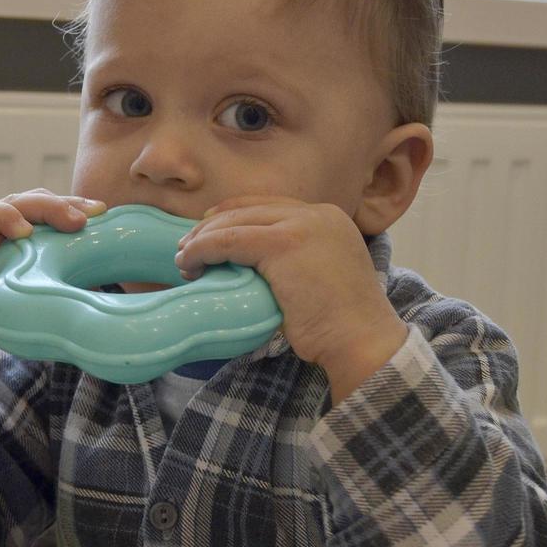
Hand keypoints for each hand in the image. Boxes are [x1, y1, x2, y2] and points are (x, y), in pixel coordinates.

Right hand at [0, 190, 104, 416]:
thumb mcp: (29, 289)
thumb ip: (54, 274)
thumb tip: (103, 276)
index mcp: (10, 229)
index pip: (45, 206)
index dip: (74, 205)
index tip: (103, 213)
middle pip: (33, 200)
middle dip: (67, 204)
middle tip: (95, 215)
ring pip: (11, 203)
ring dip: (45, 209)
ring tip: (72, 221)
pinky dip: (2, 219)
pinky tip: (23, 231)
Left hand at [174, 196, 407, 403]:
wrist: (362, 340)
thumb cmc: (342, 324)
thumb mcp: (323, 276)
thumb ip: (296, 260)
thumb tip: (254, 268)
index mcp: (329, 218)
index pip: (270, 206)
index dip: (233, 217)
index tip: (208, 234)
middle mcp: (317, 214)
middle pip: (249, 208)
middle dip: (211, 226)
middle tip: (188, 248)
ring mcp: (302, 225)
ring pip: (235, 221)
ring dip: (202, 239)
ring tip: (184, 261)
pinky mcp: (284, 244)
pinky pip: (229, 240)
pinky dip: (203, 250)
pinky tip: (190, 265)